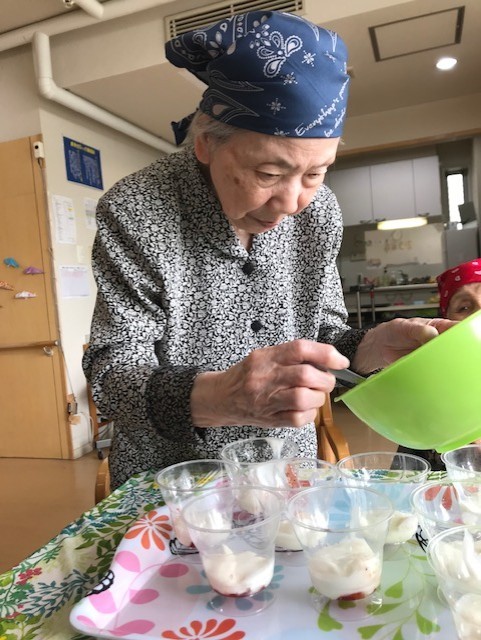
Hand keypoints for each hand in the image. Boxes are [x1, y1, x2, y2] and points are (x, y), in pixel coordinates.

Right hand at [191, 339, 349, 428]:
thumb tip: (327, 360)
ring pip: (303, 399)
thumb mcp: (264, 356)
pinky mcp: (269, 419)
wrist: (221, 397)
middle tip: (326, 381)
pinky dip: (309, 414)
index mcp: (266, 357)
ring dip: (318, 398)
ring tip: (315, 395)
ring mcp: (266, 400)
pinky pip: (298, 419)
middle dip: (325, 380)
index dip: (326, 354)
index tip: (340, 361)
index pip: (300, 349)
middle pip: (305, 376)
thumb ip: (291, 356)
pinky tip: (306, 409)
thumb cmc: (247, 375)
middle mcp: (266, 377)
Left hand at [352, 317, 454, 373]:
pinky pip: (432, 371)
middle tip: (448, 357)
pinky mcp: (425, 367)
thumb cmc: (394, 331)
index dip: (460, 334)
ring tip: (438, 366)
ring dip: (443, 365)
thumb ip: (419, 330)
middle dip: (454, 353)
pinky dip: (432, 373)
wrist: (380, 346)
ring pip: (444, 361)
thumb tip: (431, 334)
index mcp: (438, 327)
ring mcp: (432, 355)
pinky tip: (431, 374)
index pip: (455, 329)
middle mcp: (437, 342)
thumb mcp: (405, 327)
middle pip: (453, 348)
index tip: (460, 341)